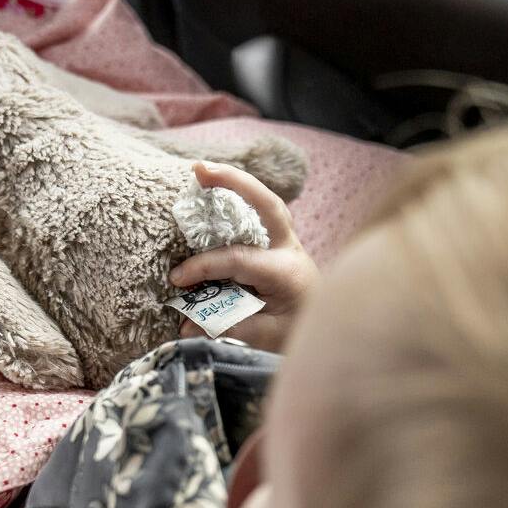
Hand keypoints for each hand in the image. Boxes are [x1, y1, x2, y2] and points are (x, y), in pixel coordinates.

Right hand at [170, 161, 317, 351]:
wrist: (330, 330)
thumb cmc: (299, 334)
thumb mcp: (267, 338)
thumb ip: (228, 326)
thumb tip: (185, 324)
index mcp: (286, 272)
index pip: (238, 259)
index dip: (204, 267)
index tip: (177, 279)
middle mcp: (290, 249)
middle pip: (267, 204)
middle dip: (234, 182)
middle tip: (198, 169)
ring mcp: (289, 242)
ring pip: (267, 203)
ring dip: (238, 183)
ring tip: (204, 170)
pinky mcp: (283, 243)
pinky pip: (263, 213)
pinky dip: (242, 198)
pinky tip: (220, 190)